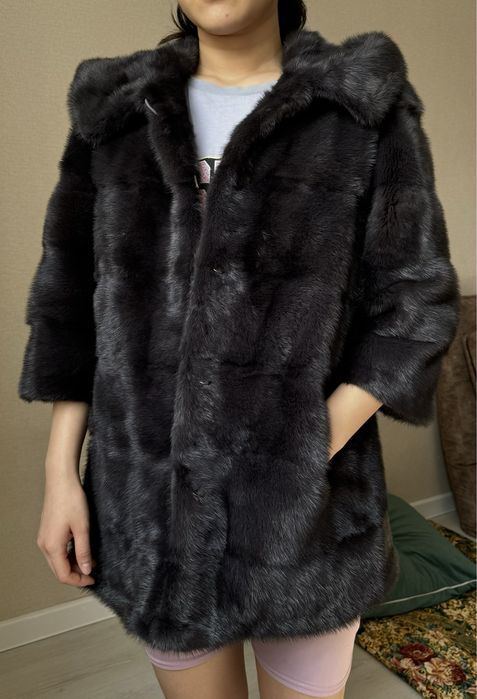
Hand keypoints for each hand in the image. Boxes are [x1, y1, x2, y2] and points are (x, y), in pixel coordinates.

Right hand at [36, 471, 95, 586]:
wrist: (61, 481)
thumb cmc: (71, 501)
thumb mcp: (82, 527)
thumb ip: (84, 551)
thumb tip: (86, 570)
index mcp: (52, 546)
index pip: (63, 574)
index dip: (79, 580)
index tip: (93, 579)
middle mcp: (44, 545)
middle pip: (59, 570)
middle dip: (76, 574)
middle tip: (93, 572)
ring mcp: (44, 538)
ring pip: (57, 561)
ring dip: (73, 564)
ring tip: (90, 559)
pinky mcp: (47, 531)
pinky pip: (56, 550)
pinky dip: (68, 554)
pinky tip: (81, 549)